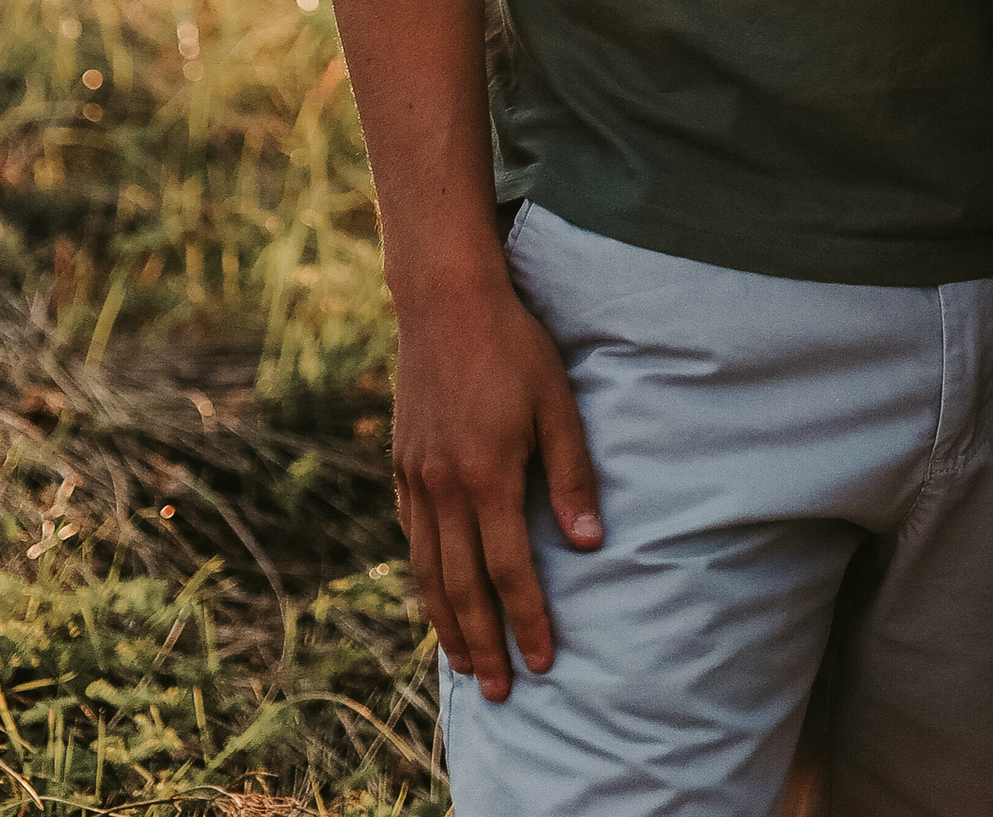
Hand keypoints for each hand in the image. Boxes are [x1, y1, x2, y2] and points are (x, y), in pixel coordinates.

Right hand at [392, 263, 601, 703]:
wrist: (445, 301)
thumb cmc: (514, 346)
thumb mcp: (558, 402)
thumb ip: (572, 474)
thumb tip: (590, 543)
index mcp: (488, 476)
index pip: (510, 571)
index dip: (528, 621)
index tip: (544, 661)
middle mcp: (445, 489)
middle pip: (462, 588)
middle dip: (484, 643)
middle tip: (502, 691)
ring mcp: (417, 480)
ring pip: (428, 573)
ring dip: (448, 624)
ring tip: (466, 665)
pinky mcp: (402, 467)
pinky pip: (412, 539)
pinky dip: (424, 580)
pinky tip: (437, 598)